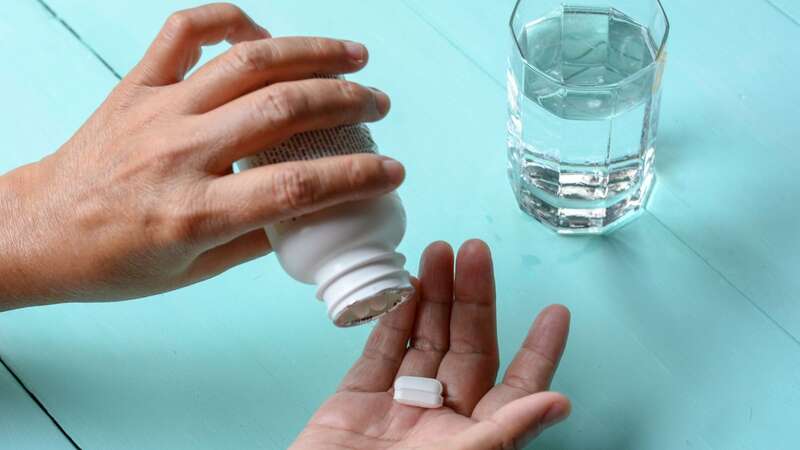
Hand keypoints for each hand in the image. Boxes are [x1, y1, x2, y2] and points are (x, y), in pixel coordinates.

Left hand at [0, 4, 402, 307]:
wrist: (39, 232)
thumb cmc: (117, 261)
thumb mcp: (193, 271)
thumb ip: (256, 238)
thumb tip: (308, 211)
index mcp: (195, 213)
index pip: (295, 187)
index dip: (355, 176)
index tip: (393, 171)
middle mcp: (180, 154)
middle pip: (281, 110)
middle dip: (345, 101)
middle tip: (379, 102)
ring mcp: (157, 111)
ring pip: (246, 63)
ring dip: (310, 53)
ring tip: (352, 56)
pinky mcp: (136, 85)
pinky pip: (183, 32)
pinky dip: (228, 19)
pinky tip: (262, 30)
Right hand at [293, 240, 570, 449]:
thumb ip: (504, 431)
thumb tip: (559, 403)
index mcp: (474, 438)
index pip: (516, 387)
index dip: (538, 350)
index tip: (556, 310)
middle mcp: (441, 420)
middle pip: (467, 349)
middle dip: (472, 299)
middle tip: (475, 252)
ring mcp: (397, 408)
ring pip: (424, 342)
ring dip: (433, 297)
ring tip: (439, 253)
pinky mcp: (356, 401)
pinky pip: (380, 352)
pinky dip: (392, 319)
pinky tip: (405, 287)